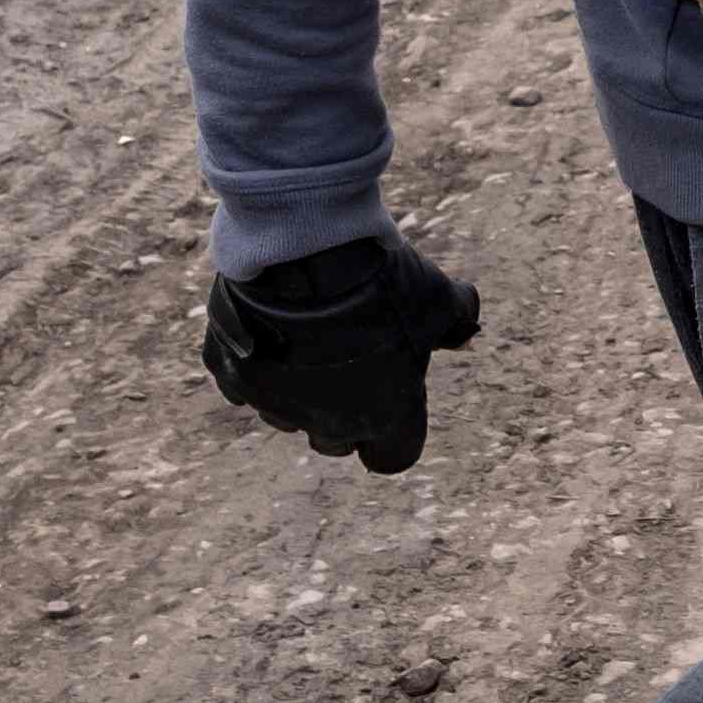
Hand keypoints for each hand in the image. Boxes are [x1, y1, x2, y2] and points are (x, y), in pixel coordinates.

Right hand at [203, 229, 481, 473]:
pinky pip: (242, 383)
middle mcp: (327, 426)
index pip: (392, 456)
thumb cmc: (380, 278)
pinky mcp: (232, 374)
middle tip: (350, 357)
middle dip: (343, 411)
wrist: (306, 246)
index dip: (396, 431)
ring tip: (307, 336)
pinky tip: (268, 329)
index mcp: (383, 419)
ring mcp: (274, 403)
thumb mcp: (435, 296)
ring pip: (285, 414)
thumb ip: (457, 320)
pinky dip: (254, 362)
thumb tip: (469, 327)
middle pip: (335, 441)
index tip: (395, 396)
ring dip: (296, 389)